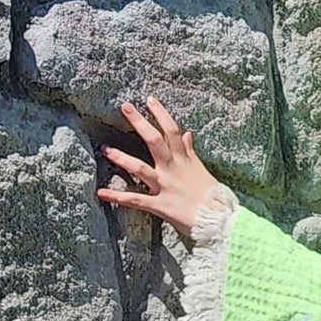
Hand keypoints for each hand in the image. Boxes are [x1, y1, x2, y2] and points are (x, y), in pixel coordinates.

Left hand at [96, 95, 222, 239]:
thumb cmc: (213, 197)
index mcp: (184, 161)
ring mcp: (165, 186)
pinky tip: (101, 193)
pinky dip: (118, 197)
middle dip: (140, 123)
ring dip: (122, 158)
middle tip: (125, 107)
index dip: (161, 114)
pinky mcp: (160, 205)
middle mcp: (173, 170)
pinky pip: (136, 200)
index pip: (172, 131)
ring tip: (105, 149)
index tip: (150, 100)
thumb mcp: (202, 171)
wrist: (219, 220)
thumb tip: (188, 134)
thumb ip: (191, 153)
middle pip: (155, 141)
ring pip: (140, 169)